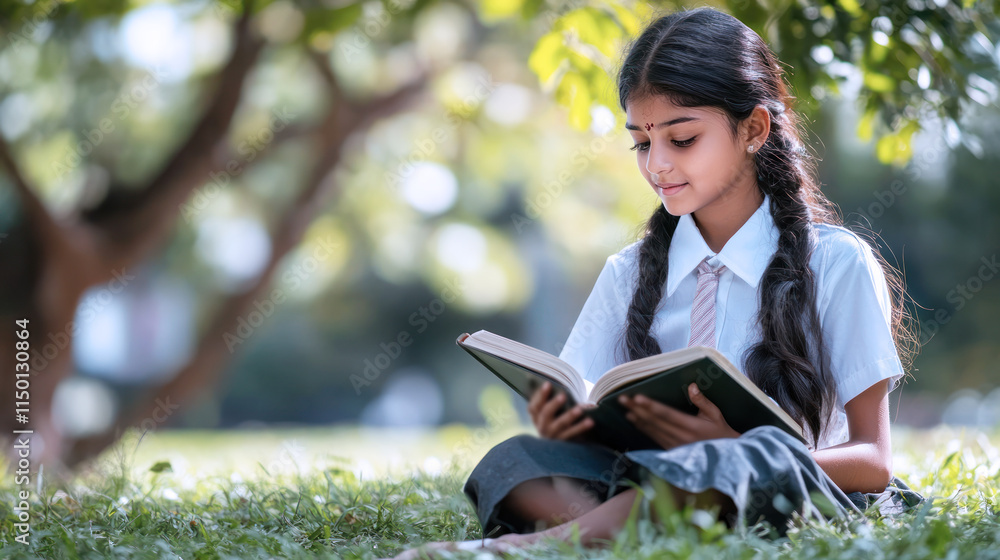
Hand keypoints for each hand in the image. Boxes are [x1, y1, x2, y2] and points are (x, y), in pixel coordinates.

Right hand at [527, 381, 594, 440]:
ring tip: (579, 409)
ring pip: (560, 424)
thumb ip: (552, 402)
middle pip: (545, 414)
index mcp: (537, 418)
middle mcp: (542, 427)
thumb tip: (560, 385)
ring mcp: (552, 436)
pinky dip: (581, 427)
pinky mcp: (563, 444)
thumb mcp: (551, 414)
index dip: (540, 395)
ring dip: (570, 415)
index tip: (548, 384)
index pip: (534, 406)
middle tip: (563, 395)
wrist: (559, 448)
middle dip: (554, 404)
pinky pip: (572, 434)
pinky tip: (590, 421)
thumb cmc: (557, 421)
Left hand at [619, 383, 739, 449]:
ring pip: (652, 431)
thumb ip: (703, 401)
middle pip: (655, 422)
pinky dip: (644, 429)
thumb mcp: (716, 415)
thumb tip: (691, 386)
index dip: (650, 406)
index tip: (637, 398)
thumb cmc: (722, 433)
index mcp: (692, 427)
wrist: (726, 459)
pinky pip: (655, 439)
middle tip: (622, 399)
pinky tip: (636, 421)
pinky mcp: (673, 452)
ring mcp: (676, 447)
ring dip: (638, 420)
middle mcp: (681, 438)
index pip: (667, 414)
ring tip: (626, 409)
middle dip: (637, 410)